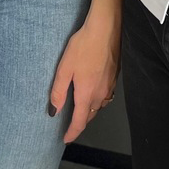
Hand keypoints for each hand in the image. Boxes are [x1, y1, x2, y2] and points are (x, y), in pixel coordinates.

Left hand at [49, 12, 119, 142]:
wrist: (106, 29)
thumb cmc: (84, 46)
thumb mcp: (65, 68)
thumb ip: (59, 91)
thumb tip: (54, 111)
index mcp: (86, 94)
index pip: (79, 122)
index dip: (72, 133)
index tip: (65, 139)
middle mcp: (100, 94)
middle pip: (90, 116)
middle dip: (80, 123)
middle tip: (70, 126)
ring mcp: (110, 86)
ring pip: (99, 107)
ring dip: (89, 113)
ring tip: (80, 112)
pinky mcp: (114, 77)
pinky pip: (106, 97)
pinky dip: (98, 102)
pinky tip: (94, 94)